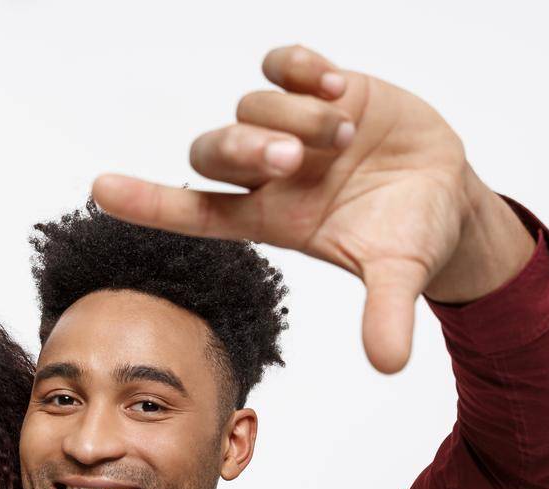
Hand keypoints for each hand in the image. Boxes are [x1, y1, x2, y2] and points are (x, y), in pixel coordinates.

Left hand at [91, 44, 534, 372]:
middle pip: (214, 152)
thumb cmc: (410, 235)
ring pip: (253, 107)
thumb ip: (386, 311)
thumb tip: (389, 362)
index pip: (194, 212)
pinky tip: (336, 87)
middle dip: (245, 148)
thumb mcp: (399, 273)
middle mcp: (269, 174)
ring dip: (294, 116)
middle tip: (291, 158)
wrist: (448, 193)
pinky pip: (283, 65)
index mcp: (271, 219)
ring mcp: (292, 127)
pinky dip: (300, 69)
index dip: (147, 201)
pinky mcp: (322, 88)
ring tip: (345, 136)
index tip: (100, 189)